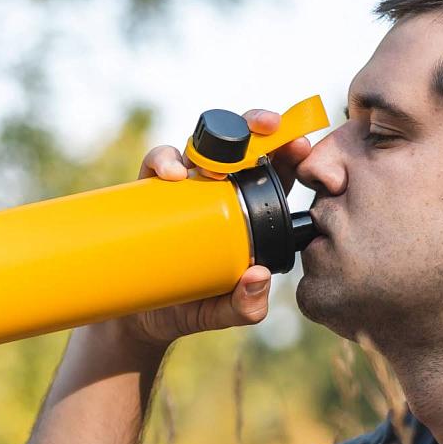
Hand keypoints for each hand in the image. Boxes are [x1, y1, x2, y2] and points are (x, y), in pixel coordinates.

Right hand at [117, 109, 311, 347]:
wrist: (141, 318)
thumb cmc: (193, 309)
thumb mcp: (226, 313)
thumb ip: (247, 306)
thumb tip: (258, 276)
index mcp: (248, 208)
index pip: (274, 170)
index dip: (289, 150)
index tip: (301, 146)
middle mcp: (217, 190)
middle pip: (240, 143)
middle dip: (255, 124)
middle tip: (267, 126)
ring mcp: (184, 188)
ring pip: (200, 144)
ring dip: (213, 138)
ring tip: (217, 166)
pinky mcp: (150, 192)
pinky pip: (157, 163)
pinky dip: (164, 160)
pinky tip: (174, 176)